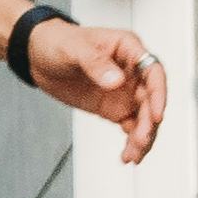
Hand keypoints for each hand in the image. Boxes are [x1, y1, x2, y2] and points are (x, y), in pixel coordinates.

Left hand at [25, 12, 166, 158]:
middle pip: (151, 100)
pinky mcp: (115, 108)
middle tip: (140, 140)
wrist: (39, 57)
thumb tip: (116, 81)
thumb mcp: (74, 49)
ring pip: (144, 118)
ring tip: (133, 155)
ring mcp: (125, 92)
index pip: (153, 71)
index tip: (156, 114)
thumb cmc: (58, 42)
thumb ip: (96, 64)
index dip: (159, 93)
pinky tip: (128, 156)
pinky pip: (131, 128)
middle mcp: (132, 72)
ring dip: (143, 137)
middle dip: (149, 123)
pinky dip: (132, 143)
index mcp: (128, 49)